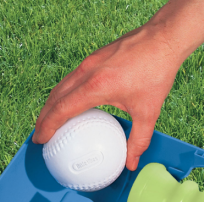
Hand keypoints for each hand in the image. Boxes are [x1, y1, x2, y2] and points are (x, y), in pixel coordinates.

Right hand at [33, 25, 183, 170]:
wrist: (164, 37)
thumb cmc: (157, 69)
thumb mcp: (149, 111)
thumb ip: (139, 140)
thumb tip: (131, 162)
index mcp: (96, 87)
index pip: (61, 110)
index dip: (47, 127)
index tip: (40, 139)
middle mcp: (87, 72)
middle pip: (54, 98)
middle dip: (43, 118)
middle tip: (40, 135)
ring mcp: (89, 62)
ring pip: (61, 86)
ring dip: (51, 104)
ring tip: (49, 120)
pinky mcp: (94, 57)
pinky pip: (71, 78)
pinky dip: (64, 92)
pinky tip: (70, 101)